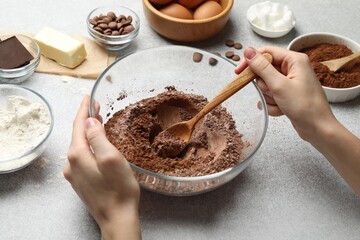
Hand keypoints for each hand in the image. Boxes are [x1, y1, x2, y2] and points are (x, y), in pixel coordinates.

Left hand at [64, 96, 140, 239]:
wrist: (117, 218)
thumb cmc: (119, 189)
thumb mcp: (111, 158)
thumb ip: (98, 137)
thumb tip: (90, 121)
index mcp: (78, 154)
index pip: (79, 125)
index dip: (84, 109)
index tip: (89, 97)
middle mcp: (71, 163)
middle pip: (77, 134)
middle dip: (86, 119)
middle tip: (96, 106)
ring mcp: (74, 174)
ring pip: (80, 145)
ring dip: (87, 131)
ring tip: (98, 121)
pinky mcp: (80, 181)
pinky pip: (82, 156)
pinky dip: (88, 145)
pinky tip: (96, 144)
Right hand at [235, 46, 332, 140]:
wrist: (318, 129)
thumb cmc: (304, 106)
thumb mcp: (279, 85)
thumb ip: (262, 67)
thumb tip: (248, 51)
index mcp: (294, 60)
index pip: (266, 52)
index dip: (251, 61)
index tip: (238, 72)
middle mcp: (293, 68)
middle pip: (264, 70)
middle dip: (265, 85)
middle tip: (272, 93)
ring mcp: (290, 82)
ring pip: (266, 85)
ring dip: (269, 97)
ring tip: (280, 103)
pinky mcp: (287, 94)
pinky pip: (271, 96)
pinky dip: (273, 104)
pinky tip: (282, 110)